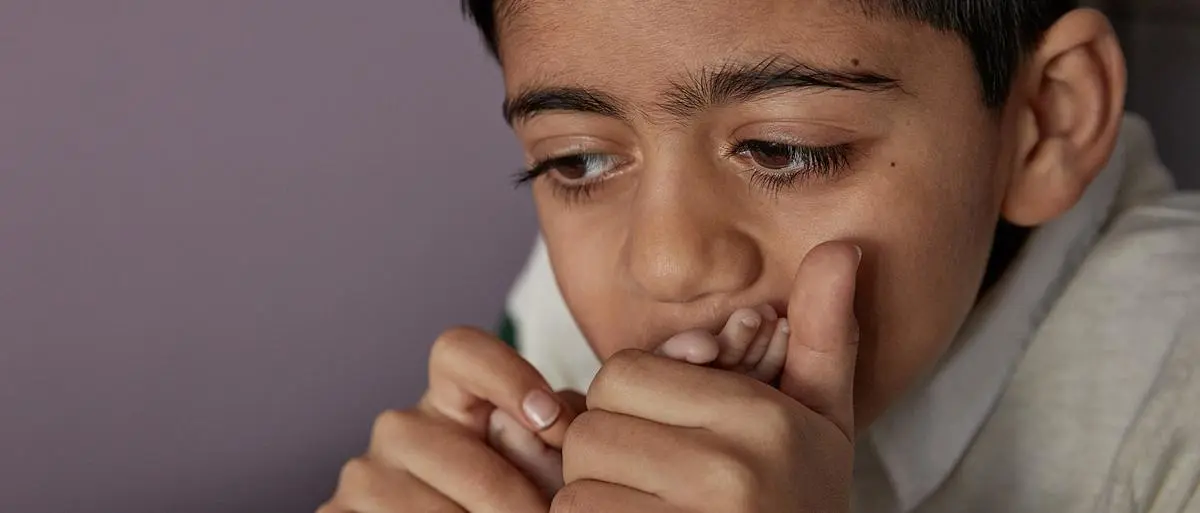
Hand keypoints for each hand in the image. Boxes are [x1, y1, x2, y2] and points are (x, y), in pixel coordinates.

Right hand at [319, 327, 579, 512]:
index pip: (460, 350)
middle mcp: (401, 428)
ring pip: (428, 508)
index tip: (551, 422)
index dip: (507, 376)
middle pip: (461, 456)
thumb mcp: (541, 464)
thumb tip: (570, 429)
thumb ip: (558, 434)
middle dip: (515, 502)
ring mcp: (364, 475)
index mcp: (451, 400)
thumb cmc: (509, 501)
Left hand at [553, 241, 861, 512]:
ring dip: (597, 505)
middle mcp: (730, 475)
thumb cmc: (798, 508)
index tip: (666, 435)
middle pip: (591, 431)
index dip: (631, 405)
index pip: (623, 375)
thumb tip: (842, 247)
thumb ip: (822, 338)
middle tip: (652, 484)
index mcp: (764, 422)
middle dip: (609, 457)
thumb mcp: (820, 426)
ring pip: (574, 490)